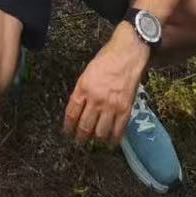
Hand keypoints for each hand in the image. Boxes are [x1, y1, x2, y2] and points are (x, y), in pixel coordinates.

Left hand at [63, 27, 146, 146]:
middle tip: (80, 142)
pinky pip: (118, 130)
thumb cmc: (107, 58)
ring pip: (100, 132)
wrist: (127, 53)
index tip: (68, 133)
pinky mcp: (125, 108)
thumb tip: (80, 107)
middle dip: (81, 137)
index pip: (71, 113)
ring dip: (96, 139)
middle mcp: (95, 99)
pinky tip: (111, 144)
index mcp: (82, 88)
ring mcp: (110, 105)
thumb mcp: (88, 72)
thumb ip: (83, 90)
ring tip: (95, 142)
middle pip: (84, 126)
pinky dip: (114, 140)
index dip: (68, 127)